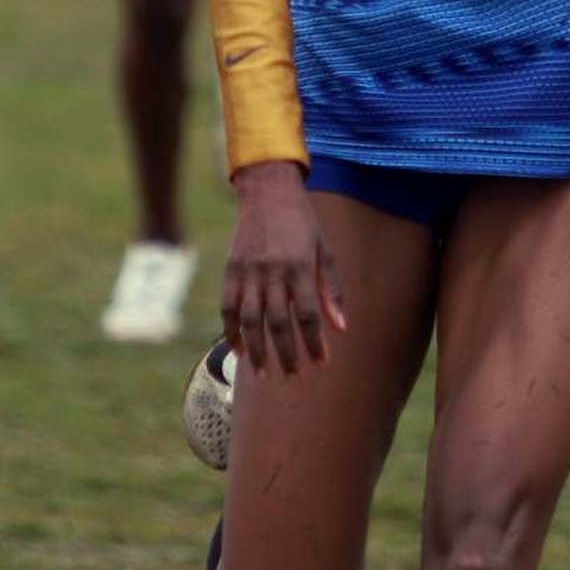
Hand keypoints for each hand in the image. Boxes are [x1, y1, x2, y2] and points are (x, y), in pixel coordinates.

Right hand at [222, 161, 346, 376]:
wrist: (268, 191)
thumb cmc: (303, 223)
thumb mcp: (324, 251)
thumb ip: (331, 290)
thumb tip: (342, 328)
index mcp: (300, 266)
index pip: (308, 314)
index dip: (315, 342)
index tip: (322, 364)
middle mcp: (273, 271)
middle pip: (278, 322)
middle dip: (286, 354)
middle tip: (293, 378)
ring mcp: (248, 271)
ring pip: (250, 320)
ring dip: (257, 351)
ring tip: (264, 375)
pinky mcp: (231, 270)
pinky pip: (228, 308)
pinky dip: (232, 332)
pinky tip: (239, 351)